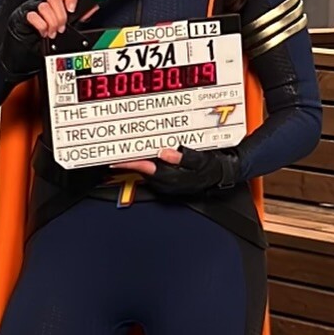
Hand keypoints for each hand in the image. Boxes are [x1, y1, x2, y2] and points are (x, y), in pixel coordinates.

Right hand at [0, 0, 78, 79]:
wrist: (21, 58)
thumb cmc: (39, 46)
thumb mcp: (61, 34)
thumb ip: (72, 22)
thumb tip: (89, 14)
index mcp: (53, 6)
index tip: (72, 9)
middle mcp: (42, 4)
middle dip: (60, 15)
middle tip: (60, 28)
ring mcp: (31, 9)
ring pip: (44, 6)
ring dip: (51, 22)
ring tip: (51, 33)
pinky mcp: (21, 17)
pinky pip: (33, 15)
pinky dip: (40, 25)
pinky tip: (41, 33)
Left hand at [112, 146, 239, 197]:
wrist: (220, 175)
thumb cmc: (211, 168)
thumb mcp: (201, 160)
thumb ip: (183, 157)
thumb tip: (164, 153)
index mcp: (172, 177)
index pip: (145, 167)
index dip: (128, 163)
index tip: (115, 159)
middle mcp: (166, 183)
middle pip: (142, 169)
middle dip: (128, 160)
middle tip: (113, 151)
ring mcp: (166, 183)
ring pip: (145, 170)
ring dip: (135, 161)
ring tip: (123, 152)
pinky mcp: (167, 181)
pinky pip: (152, 171)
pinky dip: (144, 164)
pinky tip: (141, 156)